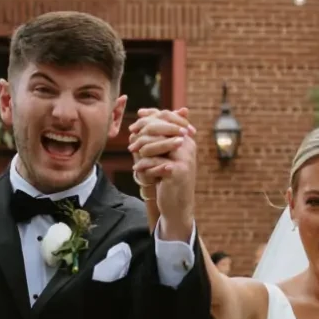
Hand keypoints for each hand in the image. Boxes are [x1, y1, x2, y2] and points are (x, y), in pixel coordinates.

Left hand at [130, 108, 197, 241]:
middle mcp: (188, 145)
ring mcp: (185, 158)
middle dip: (143, 133)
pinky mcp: (178, 171)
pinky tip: (137, 168)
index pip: (168, 117)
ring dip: (142, 149)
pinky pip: (155, 162)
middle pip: (161, 128)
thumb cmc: (166, 177)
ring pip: (157, 144)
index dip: (150, 117)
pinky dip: (144, 165)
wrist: (177, 205)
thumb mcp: (161, 153)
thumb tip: (141, 113)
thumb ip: (154, 134)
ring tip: (133, 154)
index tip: (135, 123)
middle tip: (130, 140)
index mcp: (185, 138)